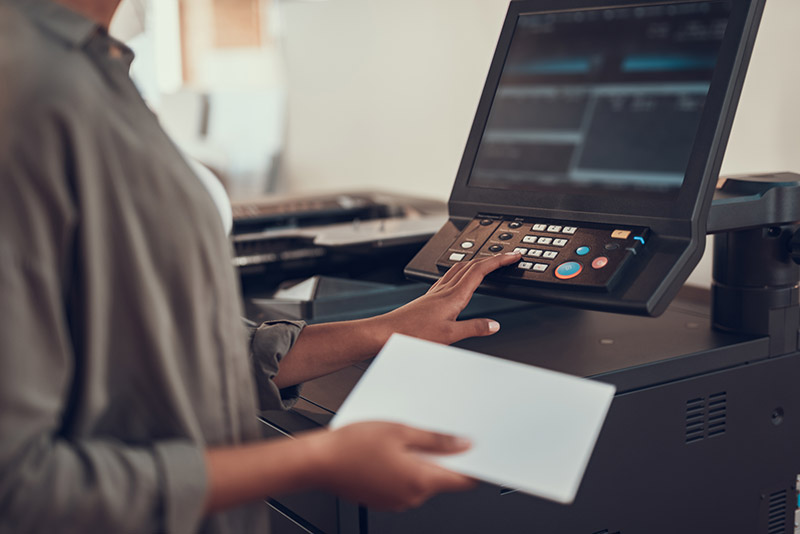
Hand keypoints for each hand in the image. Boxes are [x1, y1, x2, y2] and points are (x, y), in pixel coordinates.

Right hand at [307, 422, 475, 509]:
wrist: (317, 462)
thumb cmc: (352, 445)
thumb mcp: (399, 430)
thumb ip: (435, 439)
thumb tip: (463, 445)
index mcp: (419, 481)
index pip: (462, 480)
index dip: (475, 465)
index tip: (481, 452)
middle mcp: (411, 497)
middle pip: (441, 478)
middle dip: (444, 456)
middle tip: (438, 431)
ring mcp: (396, 501)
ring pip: (421, 480)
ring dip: (421, 460)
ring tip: (404, 436)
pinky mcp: (382, 499)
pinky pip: (404, 483)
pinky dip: (404, 467)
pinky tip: (390, 449)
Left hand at [376, 252, 520, 344]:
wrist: (387, 332)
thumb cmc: (413, 333)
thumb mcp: (449, 335)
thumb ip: (474, 328)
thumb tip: (494, 324)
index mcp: (454, 296)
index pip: (480, 271)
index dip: (498, 261)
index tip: (513, 256)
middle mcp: (445, 289)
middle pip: (472, 265)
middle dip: (492, 259)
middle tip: (507, 257)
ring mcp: (436, 292)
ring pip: (459, 269)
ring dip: (476, 262)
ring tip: (488, 263)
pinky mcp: (429, 297)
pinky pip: (449, 277)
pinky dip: (462, 273)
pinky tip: (459, 280)